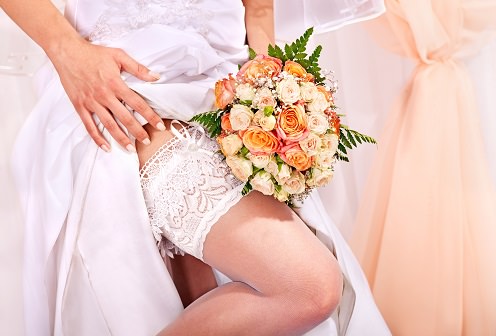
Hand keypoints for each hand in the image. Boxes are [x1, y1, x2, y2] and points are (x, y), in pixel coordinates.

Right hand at [48, 38, 164, 151]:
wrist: (66, 52)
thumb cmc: (93, 54)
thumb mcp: (118, 56)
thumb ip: (138, 68)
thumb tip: (156, 77)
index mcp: (115, 84)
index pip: (138, 103)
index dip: (150, 116)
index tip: (160, 125)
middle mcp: (104, 95)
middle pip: (125, 118)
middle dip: (138, 131)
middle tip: (147, 141)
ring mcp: (91, 102)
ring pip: (108, 125)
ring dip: (120, 139)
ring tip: (130, 149)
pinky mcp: (80, 106)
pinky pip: (89, 125)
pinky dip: (97, 138)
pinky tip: (106, 147)